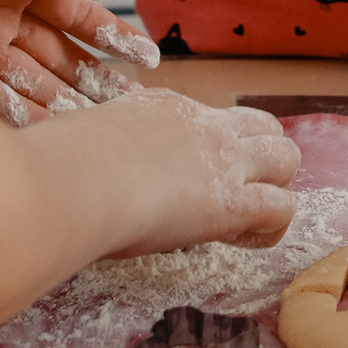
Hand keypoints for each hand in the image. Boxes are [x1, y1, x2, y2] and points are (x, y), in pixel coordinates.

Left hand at [0, 0, 147, 124]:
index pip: (74, 13)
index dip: (109, 35)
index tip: (144, 59)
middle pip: (56, 54)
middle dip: (93, 78)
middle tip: (130, 103)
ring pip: (30, 82)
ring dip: (65, 101)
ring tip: (102, 123)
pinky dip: (25, 115)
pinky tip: (57, 129)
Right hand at [79, 87, 302, 255]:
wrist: (70, 181)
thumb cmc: (59, 164)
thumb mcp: (84, 138)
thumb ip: (98, 145)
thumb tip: (81, 160)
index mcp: (166, 107)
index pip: (213, 118)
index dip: (212, 150)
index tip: (188, 179)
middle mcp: (204, 126)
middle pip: (265, 125)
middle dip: (261, 158)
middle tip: (233, 192)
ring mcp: (223, 161)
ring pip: (288, 157)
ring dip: (275, 186)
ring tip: (244, 217)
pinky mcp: (230, 203)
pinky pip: (282, 207)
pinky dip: (271, 227)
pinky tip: (239, 239)